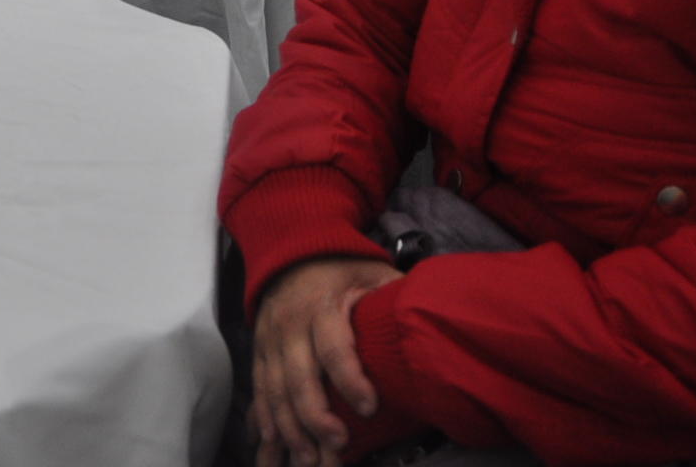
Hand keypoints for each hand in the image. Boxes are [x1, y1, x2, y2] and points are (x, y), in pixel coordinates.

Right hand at [250, 256, 403, 466]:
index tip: (369, 407)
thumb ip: (396, 296)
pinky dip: (265, 415)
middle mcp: (291, 323)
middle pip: (299, 376)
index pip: (333, 347)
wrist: (292, 249)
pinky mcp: (260, 349)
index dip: (350, 379)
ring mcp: (271, 338)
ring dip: (290, 425)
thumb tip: (435, 319)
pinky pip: (259, 386)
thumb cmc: (342, 267)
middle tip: (338, 442)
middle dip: (316, 414)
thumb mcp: (373, 272)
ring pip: (275, 388)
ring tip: (309, 456)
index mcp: (322, 304)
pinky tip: (274, 438)